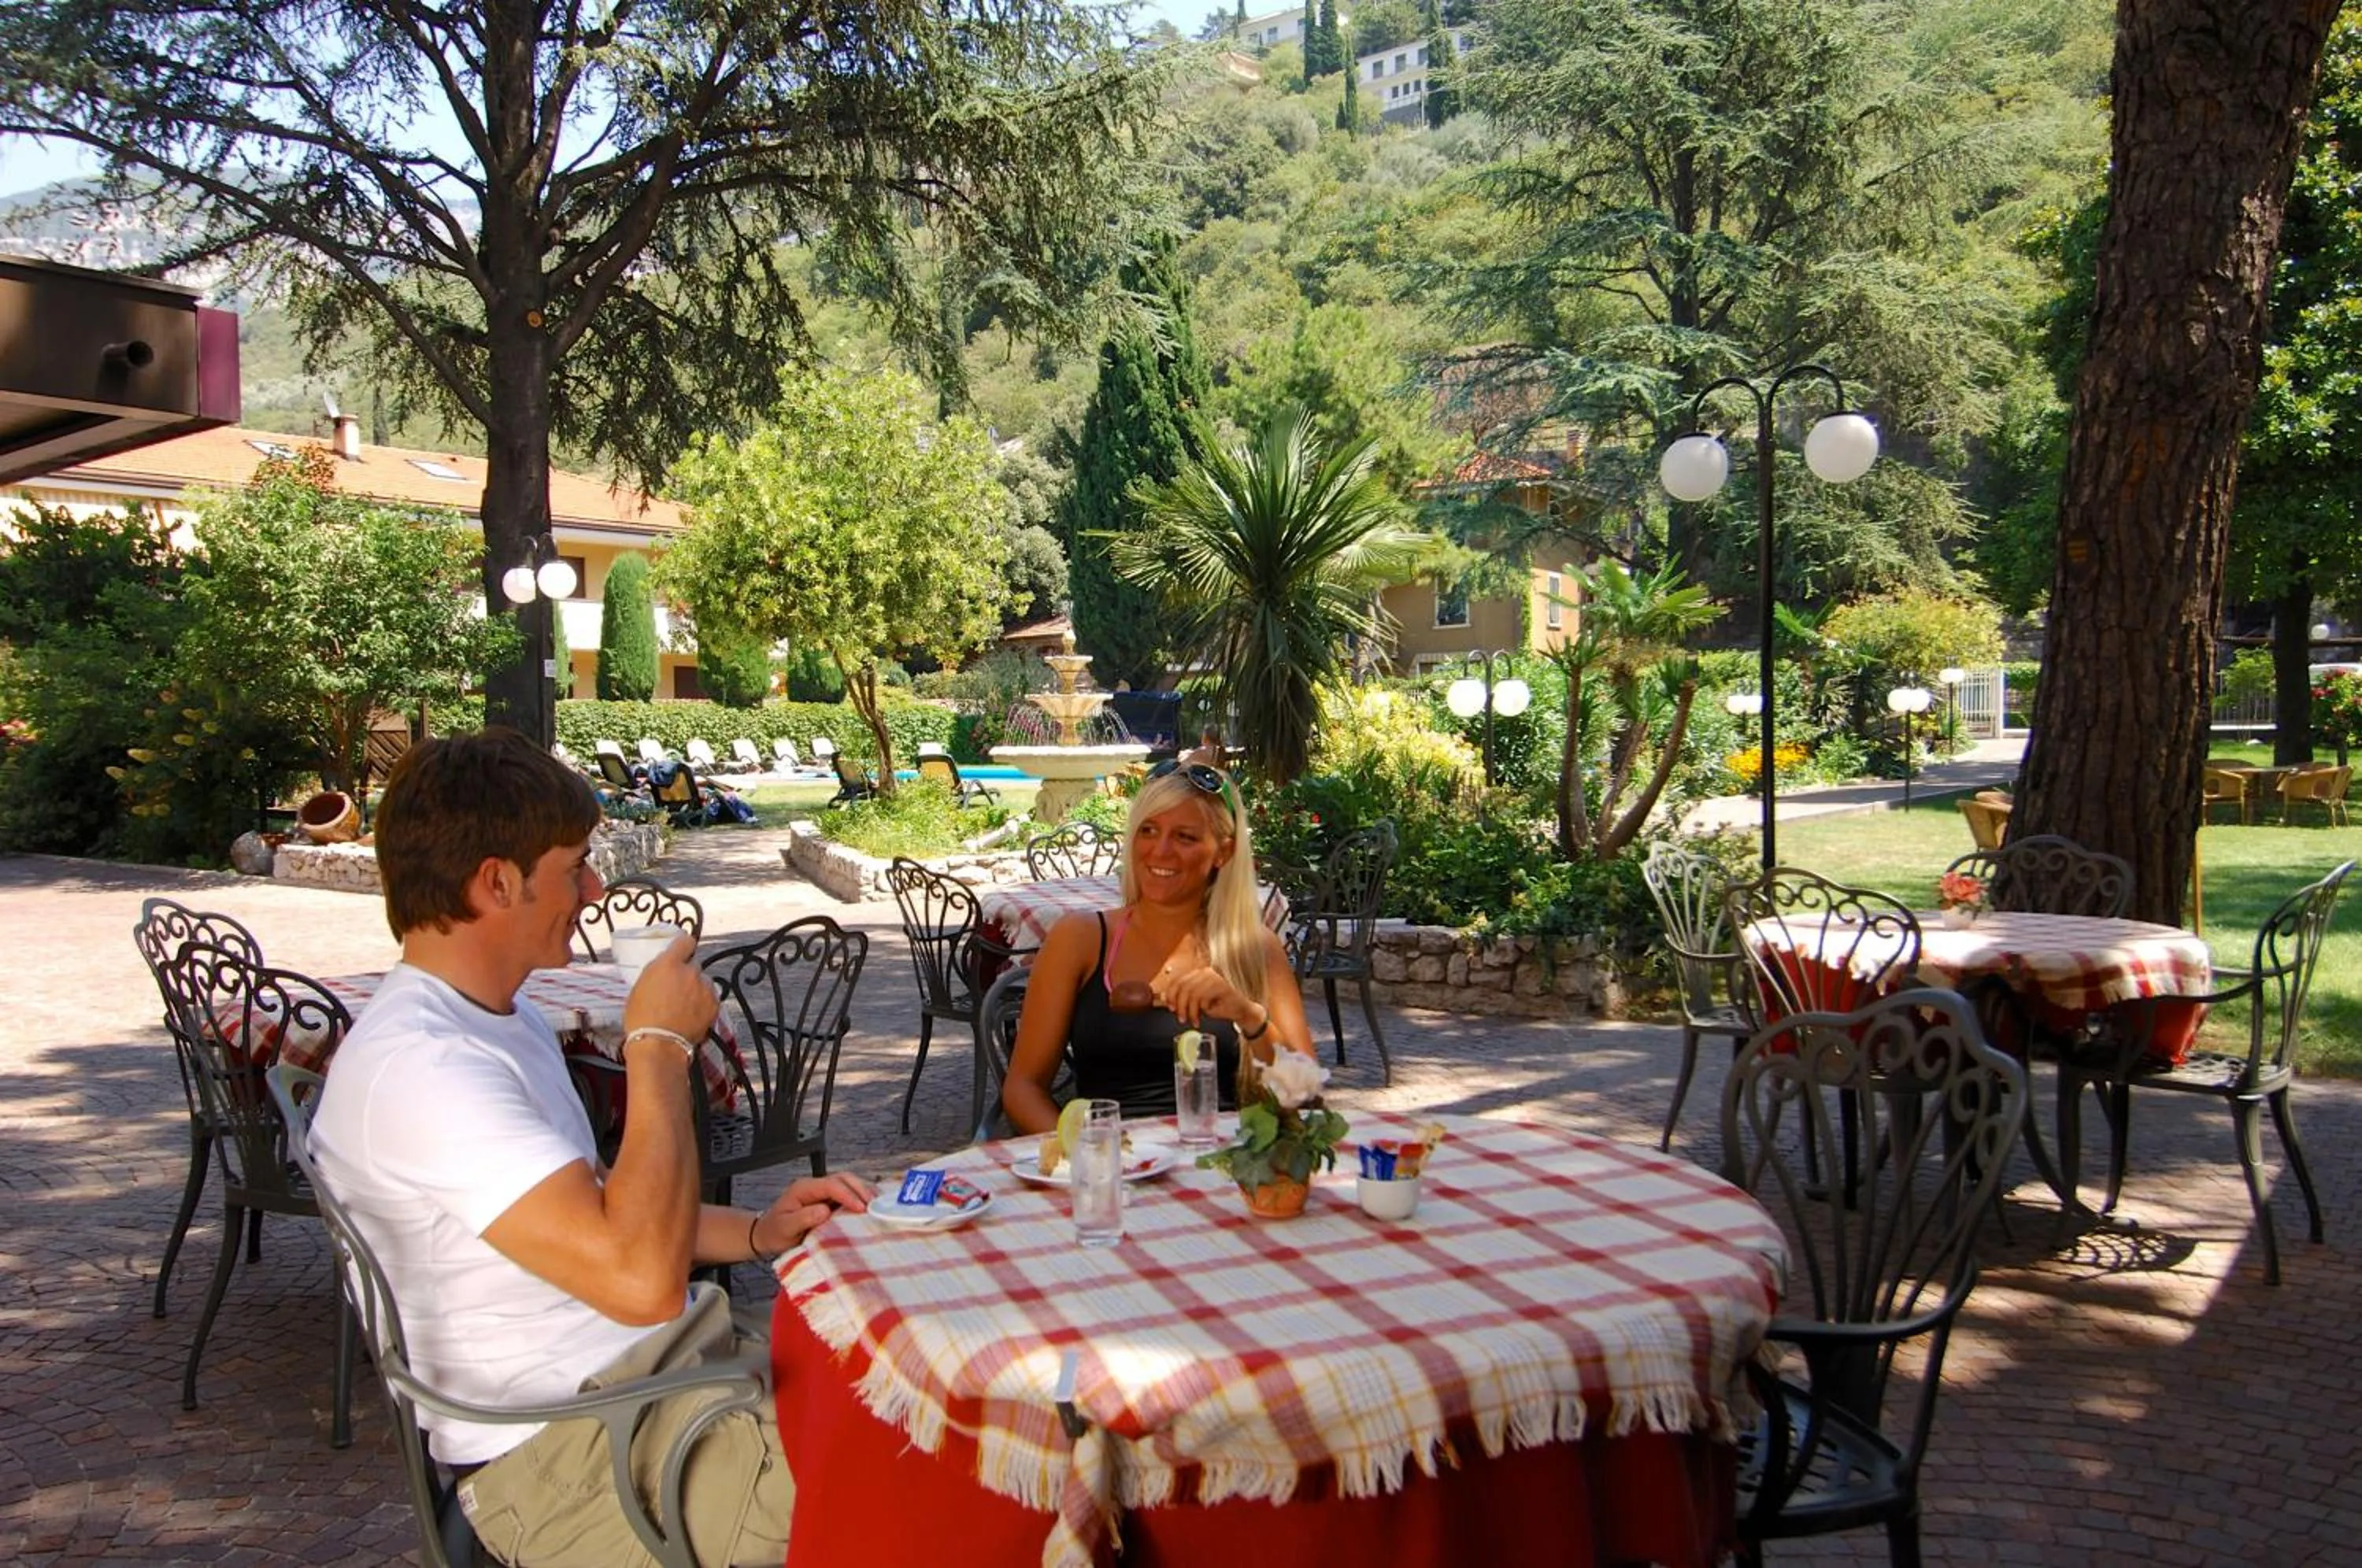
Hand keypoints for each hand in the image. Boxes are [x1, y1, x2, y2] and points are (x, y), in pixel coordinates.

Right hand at [621, 933, 717, 1042]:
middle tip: (677, 990)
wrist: (658, 1044)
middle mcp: (690, 971)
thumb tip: (665, 969)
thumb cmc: (641, 1019)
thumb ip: (657, 972)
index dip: (683, 948)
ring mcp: (705, 987)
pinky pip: (710, 998)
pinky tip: (692, 1016)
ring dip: (697, 989)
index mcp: (668, 964)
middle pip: (694, 965)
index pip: (685, 942)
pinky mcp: (715, 1004)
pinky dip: (704, 1004)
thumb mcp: (639, 987)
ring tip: (685, 1007)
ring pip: (703, 982)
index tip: (681, 954)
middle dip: (687, 974)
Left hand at [751, 1172, 874, 1253]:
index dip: (848, 1195)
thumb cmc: (774, 1232)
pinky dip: (860, 1199)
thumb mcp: (784, 1227)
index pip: (831, 1185)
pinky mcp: (828, 1201)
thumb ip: (802, 1218)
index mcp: (803, 1188)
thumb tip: (825, 1211)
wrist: (767, 1235)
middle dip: (860, 1189)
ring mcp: (822, 1192)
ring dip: (863, 1193)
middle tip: (874, 1205)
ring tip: (876, 1206)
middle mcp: (815, 1186)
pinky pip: (847, 1195)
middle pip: (843, 1178)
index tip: (860, 1209)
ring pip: (848, 1184)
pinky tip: (869, 1208)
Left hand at [1153, 960, 1250, 1029]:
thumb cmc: (1221, 1006)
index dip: (1170, 994)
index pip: (1178, 980)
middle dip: (1179, 1005)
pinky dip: (1202, 1009)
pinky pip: (1204, 997)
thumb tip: (1164, 998)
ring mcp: (1215, 977)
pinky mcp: (1222, 985)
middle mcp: (1206, 972)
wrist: (1242, 1010)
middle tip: (1181, 1018)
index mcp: (1199, 973)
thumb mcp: (1198, 1003)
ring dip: (1190, 1011)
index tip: (1170, 1007)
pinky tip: (1205, 1015)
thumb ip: (1184, 998)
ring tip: (1192, 1020)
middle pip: (1183, 986)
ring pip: (1192, 993)